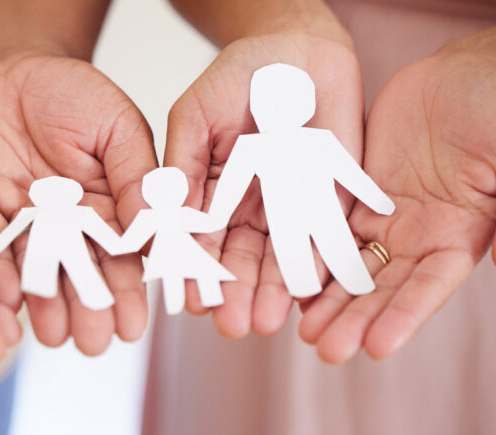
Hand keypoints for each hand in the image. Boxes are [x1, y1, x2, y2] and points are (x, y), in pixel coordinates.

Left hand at [0, 53, 155, 354]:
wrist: (13, 70)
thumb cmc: (75, 94)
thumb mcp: (118, 126)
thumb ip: (135, 175)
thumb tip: (151, 230)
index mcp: (104, 211)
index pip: (119, 260)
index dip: (127, 293)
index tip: (134, 326)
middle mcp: (61, 227)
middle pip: (76, 276)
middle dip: (86, 310)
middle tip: (94, 343)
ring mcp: (18, 222)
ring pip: (31, 271)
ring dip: (43, 305)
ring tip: (54, 337)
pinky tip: (4, 297)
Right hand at [165, 28, 363, 337]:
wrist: (297, 49)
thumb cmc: (237, 74)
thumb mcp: (196, 114)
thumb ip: (183, 162)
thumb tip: (166, 218)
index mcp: (210, 194)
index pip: (198, 241)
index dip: (195, 271)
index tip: (191, 301)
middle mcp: (247, 210)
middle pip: (239, 261)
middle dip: (235, 294)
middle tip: (231, 325)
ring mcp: (289, 207)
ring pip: (279, 259)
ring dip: (271, 291)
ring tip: (265, 322)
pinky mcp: (330, 200)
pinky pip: (324, 235)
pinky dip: (317, 262)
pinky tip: (308, 290)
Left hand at [299, 27, 495, 362]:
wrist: (470, 71)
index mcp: (458, 236)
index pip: (427, 288)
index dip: (403, 317)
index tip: (375, 347)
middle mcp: (418, 234)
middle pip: (380, 286)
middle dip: (353, 318)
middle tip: (324, 348)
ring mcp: (384, 213)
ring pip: (348, 262)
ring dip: (325, 296)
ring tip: (300, 328)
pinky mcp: (355, 188)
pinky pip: (327, 222)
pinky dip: (309, 249)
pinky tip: (287, 276)